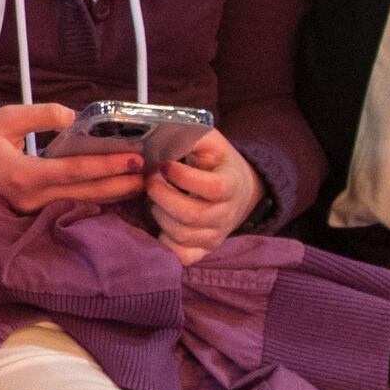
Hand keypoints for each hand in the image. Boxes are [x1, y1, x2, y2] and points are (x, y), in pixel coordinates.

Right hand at [0, 102, 143, 217]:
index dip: (107, 165)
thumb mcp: (3, 118)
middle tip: (147, 174)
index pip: (75, 170)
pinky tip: (108, 190)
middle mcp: (30, 197)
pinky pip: (65, 203)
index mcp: (24, 174)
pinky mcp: (29, 209)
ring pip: (77, 201)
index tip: (134, 157)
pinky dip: (89, 196)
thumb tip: (75, 119)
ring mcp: (30, 208)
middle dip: (118, 183)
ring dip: (108, 193)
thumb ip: (41, 115)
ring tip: (135, 183)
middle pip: (84, 192)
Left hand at [146, 130, 263, 260]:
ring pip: (180, 234)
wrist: (239, 191)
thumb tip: (163, 134)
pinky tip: (160, 220)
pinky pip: (181, 256)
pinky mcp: (204, 250)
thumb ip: (192, 135)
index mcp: (231, 185)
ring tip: (155, 197)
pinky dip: (164, 241)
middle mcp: (226, 215)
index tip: (164, 164)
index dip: (184, 178)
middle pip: (190, 215)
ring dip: (159, 213)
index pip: (212, 188)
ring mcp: (215, 236)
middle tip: (150, 180)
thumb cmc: (218, 163)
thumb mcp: (211, 143)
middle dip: (161, 196)